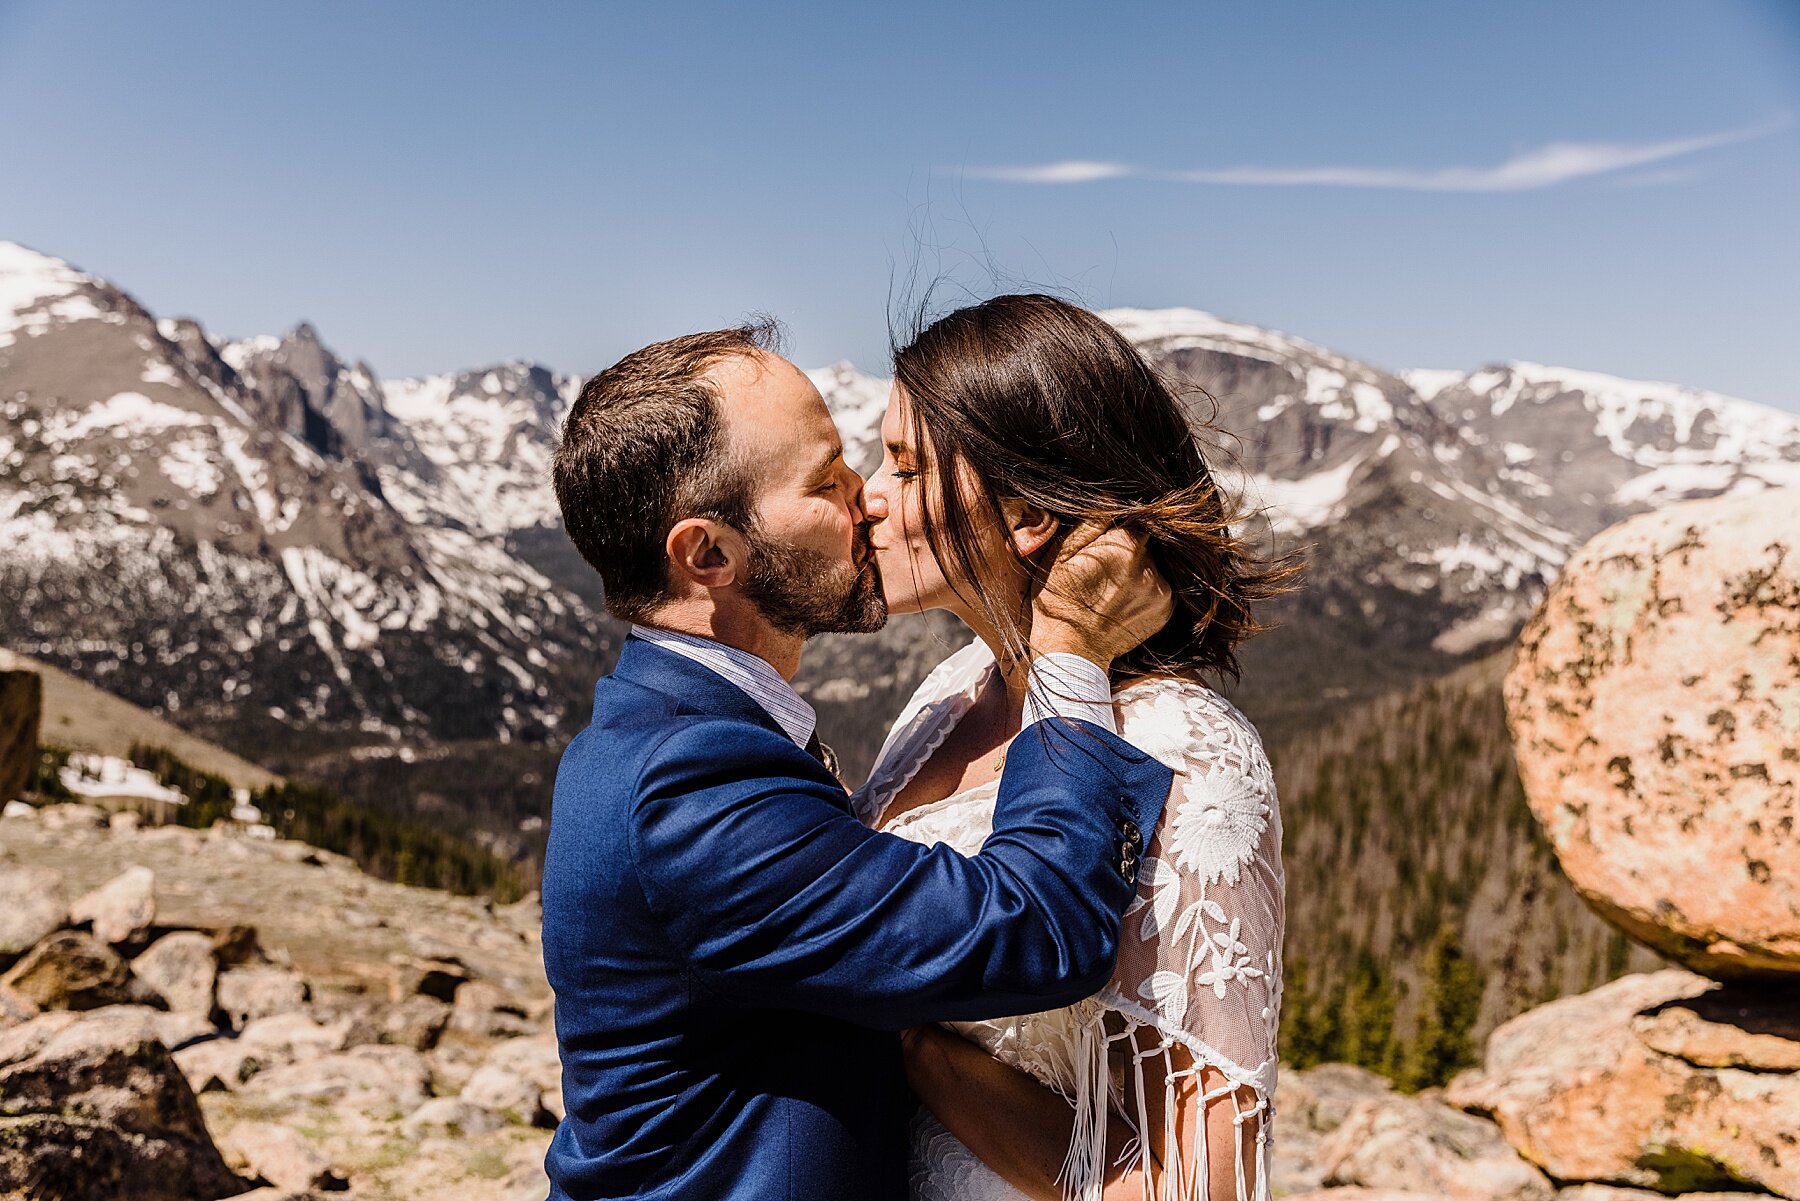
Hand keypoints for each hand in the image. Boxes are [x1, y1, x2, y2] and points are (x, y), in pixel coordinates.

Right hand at [1029, 521, 1172, 668]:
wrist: (1071, 651)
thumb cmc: (1059, 599)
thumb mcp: (1061, 553)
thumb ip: (1091, 521)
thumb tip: (1113, 497)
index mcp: (1126, 545)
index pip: (1135, 518)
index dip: (1119, 527)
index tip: (1105, 539)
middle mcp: (1150, 565)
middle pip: (1144, 542)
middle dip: (1126, 549)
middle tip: (1102, 568)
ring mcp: (1161, 590)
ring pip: (1151, 565)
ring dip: (1135, 570)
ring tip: (1109, 589)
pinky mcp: (1166, 610)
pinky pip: (1158, 587)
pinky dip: (1143, 590)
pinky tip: (1120, 602)